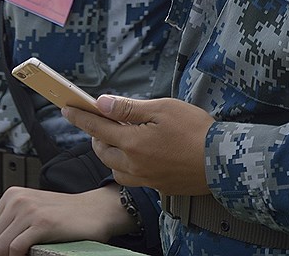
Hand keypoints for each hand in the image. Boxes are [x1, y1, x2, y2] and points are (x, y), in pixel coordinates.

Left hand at [0, 184, 134, 255]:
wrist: (95, 212)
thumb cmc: (63, 217)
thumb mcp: (28, 217)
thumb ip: (0, 227)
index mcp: (11, 195)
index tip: (13, 253)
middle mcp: (17, 199)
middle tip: (21, 255)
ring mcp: (29, 210)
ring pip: (0, 248)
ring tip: (28, 255)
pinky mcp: (42, 223)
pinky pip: (16, 249)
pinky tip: (33, 254)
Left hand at [65, 95, 211, 194]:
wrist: (222, 161)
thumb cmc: (195, 130)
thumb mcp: (162, 109)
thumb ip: (129, 108)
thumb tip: (103, 103)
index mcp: (133, 142)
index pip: (97, 127)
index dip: (80, 116)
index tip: (66, 108)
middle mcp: (134, 164)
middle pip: (102, 150)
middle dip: (96, 134)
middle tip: (101, 119)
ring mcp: (145, 178)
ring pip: (114, 166)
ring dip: (110, 151)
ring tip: (119, 136)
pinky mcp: (156, 186)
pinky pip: (130, 177)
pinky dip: (125, 165)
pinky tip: (136, 154)